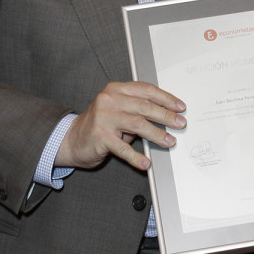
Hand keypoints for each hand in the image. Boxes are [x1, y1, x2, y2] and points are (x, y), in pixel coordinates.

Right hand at [55, 81, 186, 170]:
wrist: (72, 139)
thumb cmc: (101, 124)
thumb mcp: (119, 110)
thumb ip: (138, 109)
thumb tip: (167, 117)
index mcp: (116, 89)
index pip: (146, 90)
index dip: (166, 98)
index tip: (180, 107)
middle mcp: (109, 100)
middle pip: (145, 106)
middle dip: (166, 116)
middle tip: (180, 123)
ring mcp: (104, 117)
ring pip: (137, 124)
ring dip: (157, 134)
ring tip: (169, 141)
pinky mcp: (100, 136)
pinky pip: (123, 148)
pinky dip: (136, 157)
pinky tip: (146, 163)